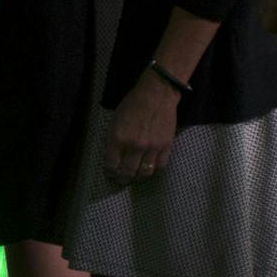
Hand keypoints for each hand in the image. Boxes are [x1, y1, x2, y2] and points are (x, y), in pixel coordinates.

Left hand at [106, 70, 178, 184]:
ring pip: (145, 172)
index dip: (110, 173)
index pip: (112, 164)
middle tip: (121, 181)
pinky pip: (161, 166)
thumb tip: (113, 157)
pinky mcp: (166, 146)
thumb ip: (114, 141)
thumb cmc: (132, 105)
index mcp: (118, 138)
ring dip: (139, 178)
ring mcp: (152, 147)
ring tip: (135, 178)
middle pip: (128, 172)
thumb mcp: (115, 121)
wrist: (156, 95)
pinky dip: (155, 171)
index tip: (110, 175)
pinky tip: (150, 171)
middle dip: (122, 180)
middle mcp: (135, 146)